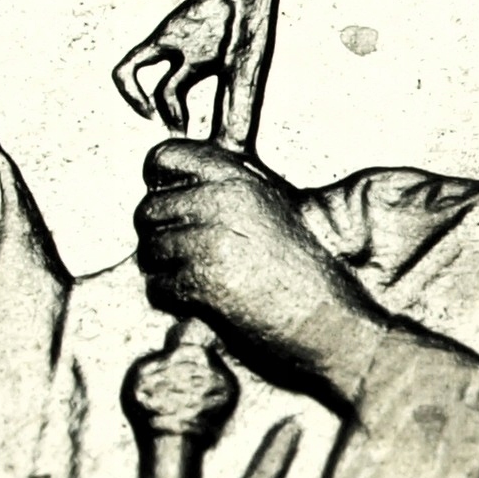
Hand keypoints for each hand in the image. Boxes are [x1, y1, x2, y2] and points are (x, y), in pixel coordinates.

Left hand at [135, 141, 386, 397]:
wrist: (329, 320)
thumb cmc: (308, 273)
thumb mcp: (276, 209)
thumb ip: (230, 192)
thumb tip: (177, 191)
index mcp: (238, 179)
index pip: (166, 156)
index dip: (156, 181)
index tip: (165, 200)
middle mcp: (221, 202)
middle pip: (148, 209)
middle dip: (157, 235)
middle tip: (180, 255)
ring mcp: (210, 241)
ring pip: (149, 250)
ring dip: (162, 270)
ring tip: (193, 279)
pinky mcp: (202, 282)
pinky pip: (157, 286)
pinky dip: (170, 298)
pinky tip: (198, 301)